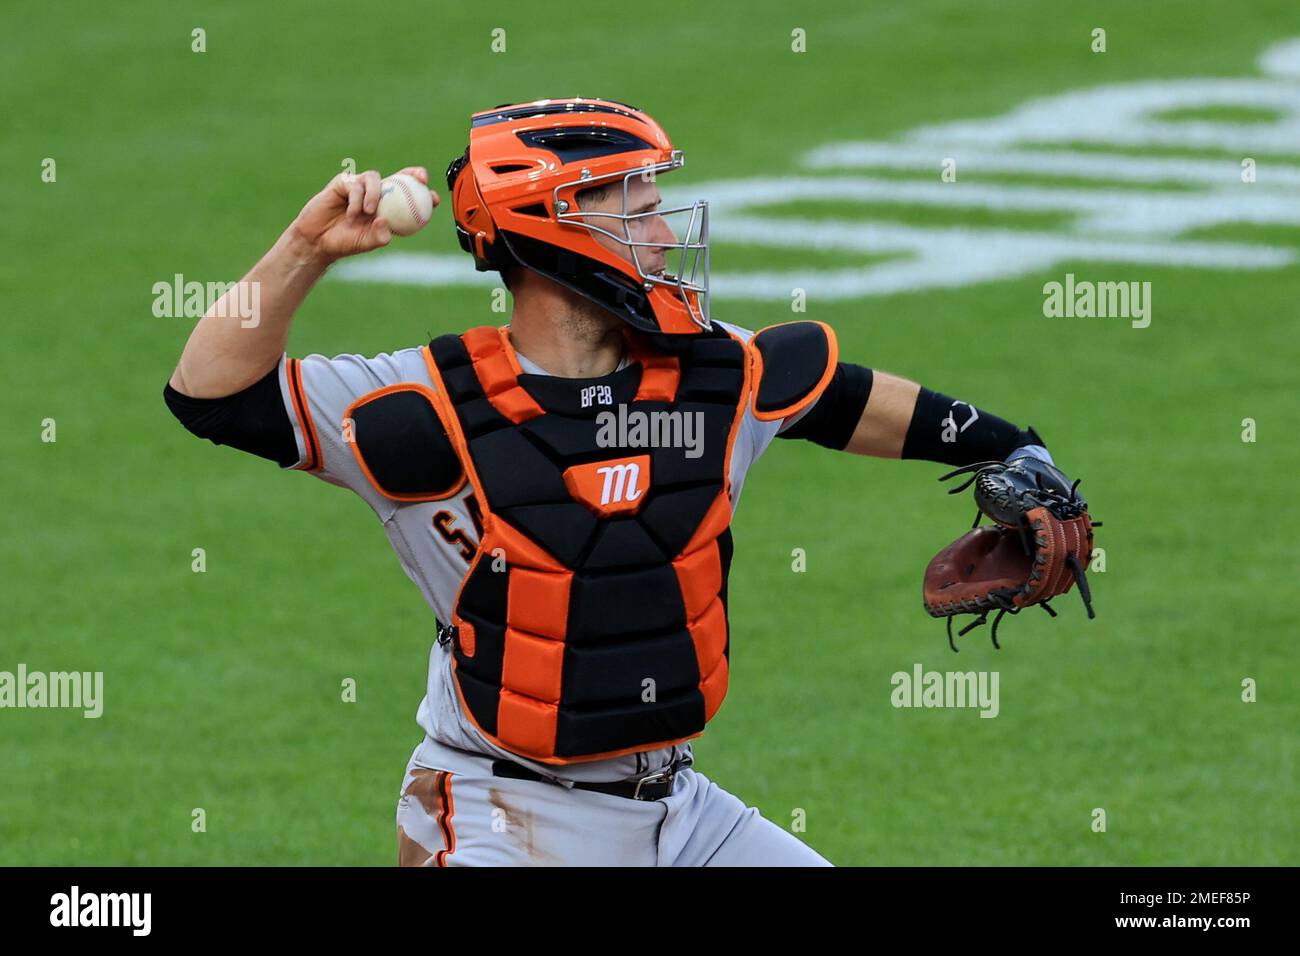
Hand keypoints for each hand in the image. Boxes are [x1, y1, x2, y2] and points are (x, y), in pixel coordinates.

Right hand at [290, 167, 437, 262]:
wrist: (318, 240)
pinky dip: (356, 199)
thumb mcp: (367, 243)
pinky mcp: (344, 182)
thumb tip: (387, 222)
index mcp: (387, 208)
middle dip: (413, 174)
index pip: (409, 196)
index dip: (424, 193)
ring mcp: (360, 186)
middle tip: (421, 179)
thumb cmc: (346, 243)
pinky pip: (355, 184)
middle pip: (398, 176)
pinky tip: (352, 214)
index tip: (434, 198)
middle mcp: (376, 194)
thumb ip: (379, 236)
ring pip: (375, 178)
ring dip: (374, 194)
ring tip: (369, 212)